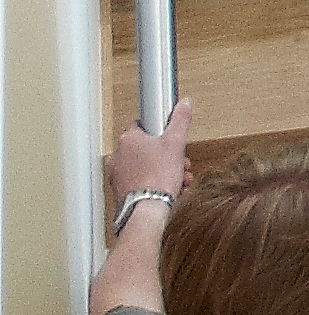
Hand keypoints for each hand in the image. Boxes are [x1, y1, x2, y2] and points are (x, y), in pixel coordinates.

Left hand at [108, 97, 191, 211]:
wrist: (147, 211)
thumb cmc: (156, 179)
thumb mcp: (176, 143)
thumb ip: (180, 119)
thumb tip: (184, 104)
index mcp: (128, 139)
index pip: (143, 124)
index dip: (162, 131)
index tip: (170, 137)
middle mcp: (118, 156)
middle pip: (147, 148)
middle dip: (168, 156)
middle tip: (179, 161)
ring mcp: (118, 175)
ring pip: (145, 166)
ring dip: (164, 170)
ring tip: (178, 178)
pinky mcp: (121, 191)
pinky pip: (141, 182)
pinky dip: (155, 184)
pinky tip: (169, 189)